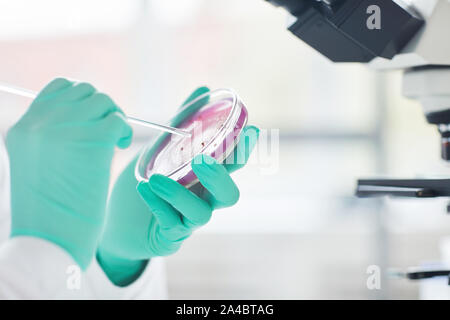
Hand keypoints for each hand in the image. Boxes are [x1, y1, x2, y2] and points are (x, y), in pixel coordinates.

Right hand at [6, 78, 131, 268]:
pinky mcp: (92, 141)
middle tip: (108, 133)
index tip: (93, 120)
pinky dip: (124, 131)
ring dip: (114, 119)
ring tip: (114, 143)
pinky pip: (117, 120)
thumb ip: (53, 136)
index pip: (58, 88)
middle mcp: (40, 124)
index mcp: (23, 129)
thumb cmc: (50, 211)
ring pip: (103, 101)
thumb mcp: (38, 164)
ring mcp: (65, 130)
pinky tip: (119, 148)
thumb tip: (88, 117)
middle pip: (84, 90)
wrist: (51, 240)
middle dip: (101, 108)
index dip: (82, 100)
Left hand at [97, 87, 258, 285]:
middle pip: (228, 195)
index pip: (233, 164)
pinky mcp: (170, 237)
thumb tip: (202, 90)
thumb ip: (182, 123)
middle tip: (201, 161)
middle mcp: (204, 200)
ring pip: (200, 214)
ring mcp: (189, 221)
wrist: (119, 219)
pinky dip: (157, 204)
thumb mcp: (162, 149)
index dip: (244, 149)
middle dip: (220, 177)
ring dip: (179, 194)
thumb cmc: (149, 181)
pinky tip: (144, 188)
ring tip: (155, 178)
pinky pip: (171, 223)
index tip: (249, 128)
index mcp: (207, 178)